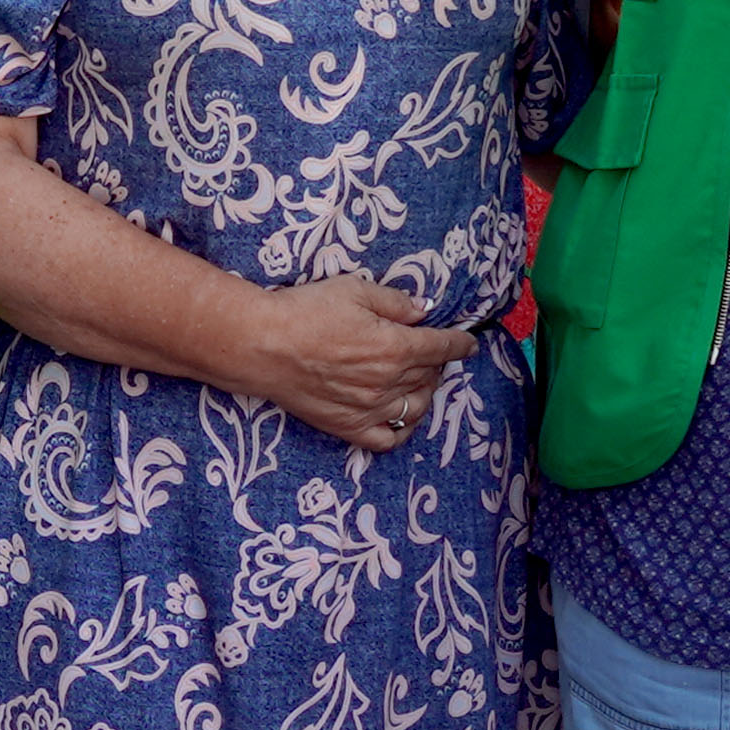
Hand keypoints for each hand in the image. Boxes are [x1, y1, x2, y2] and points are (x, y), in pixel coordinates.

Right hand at [247, 275, 476, 451]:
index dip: (460, 343)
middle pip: (430, 375)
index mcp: (395, 346)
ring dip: (424, 392)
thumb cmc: (305, 310)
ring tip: (416, 380)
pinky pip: (388, 439)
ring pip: (416, 407)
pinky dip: (402, 429)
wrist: (262, 344)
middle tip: (429, 352)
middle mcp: (388, 382)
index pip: (443, 347)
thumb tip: (423, 311)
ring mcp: (369, 408)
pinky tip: (400, 414)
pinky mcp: (348, 426)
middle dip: (436, 362)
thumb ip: (395, 302)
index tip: (468, 342)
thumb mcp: (354, 290)